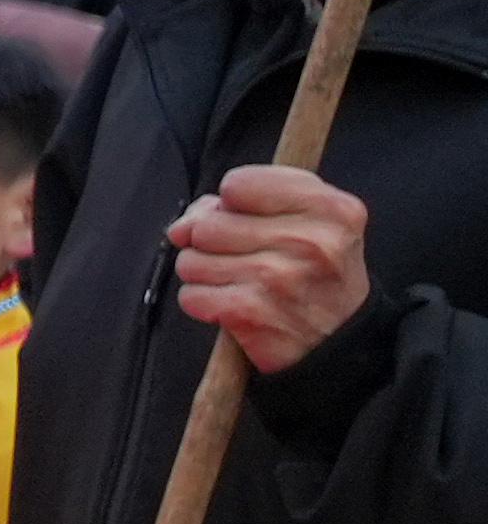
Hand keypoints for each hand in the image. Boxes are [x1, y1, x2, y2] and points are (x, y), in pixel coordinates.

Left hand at [170, 166, 374, 377]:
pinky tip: (233, 305)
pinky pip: (190, 295)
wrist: (341, 339)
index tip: (252, 219)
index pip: (237, 184)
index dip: (233, 202)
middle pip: (207, 224)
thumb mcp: (310, 219)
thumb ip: (244, 201)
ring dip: (205, 273)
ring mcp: (278, 279)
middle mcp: (309, 242)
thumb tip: (182, 225)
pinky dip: (204, 302)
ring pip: (191, 259)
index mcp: (331, 209)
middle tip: (246, 258)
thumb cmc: (316, 271)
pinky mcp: (250, 313)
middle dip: (212, 242)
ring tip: (240, 281)